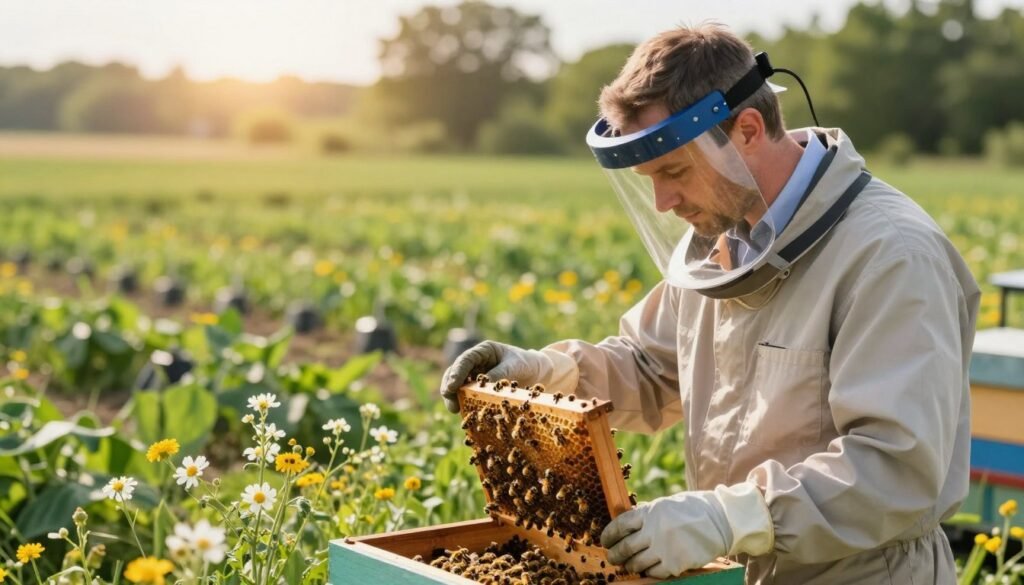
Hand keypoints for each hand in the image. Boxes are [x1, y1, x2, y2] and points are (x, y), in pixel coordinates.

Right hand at [439, 341, 576, 412]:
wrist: (537, 373)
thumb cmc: (526, 363)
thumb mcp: (516, 366)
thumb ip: (500, 374)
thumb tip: (483, 387)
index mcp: (483, 351)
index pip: (465, 360)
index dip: (456, 373)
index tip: (451, 387)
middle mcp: (475, 363)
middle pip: (455, 373)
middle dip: (450, 387)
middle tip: (451, 403)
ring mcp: (475, 377)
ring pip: (458, 387)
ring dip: (455, 398)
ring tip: (456, 410)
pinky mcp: (478, 391)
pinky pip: (468, 397)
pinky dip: (465, 405)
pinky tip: (467, 414)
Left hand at [601, 483, 773, 578]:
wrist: (721, 520)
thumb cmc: (692, 510)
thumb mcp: (666, 504)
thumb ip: (647, 514)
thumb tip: (626, 524)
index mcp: (650, 512)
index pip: (620, 525)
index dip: (608, 535)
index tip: (604, 541)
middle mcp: (654, 530)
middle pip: (624, 548)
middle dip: (614, 555)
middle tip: (612, 558)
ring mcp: (664, 548)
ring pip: (637, 563)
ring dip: (630, 566)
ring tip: (630, 565)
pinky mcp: (675, 563)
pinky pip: (654, 573)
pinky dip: (648, 572)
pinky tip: (647, 569)